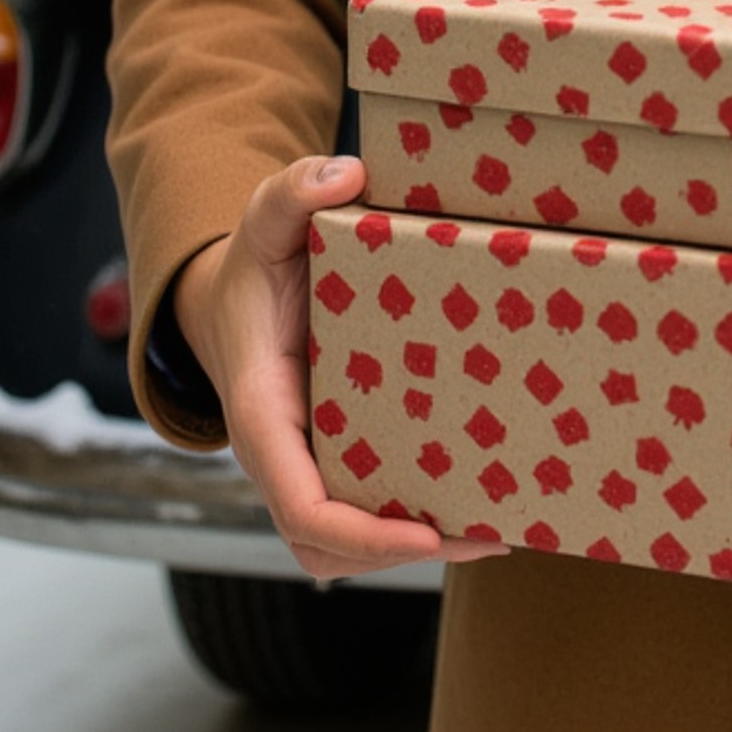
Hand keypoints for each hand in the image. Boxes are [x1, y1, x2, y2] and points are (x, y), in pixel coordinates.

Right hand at [173, 154, 511, 582]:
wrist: (232, 304)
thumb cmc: (254, 266)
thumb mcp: (264, 218)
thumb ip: (295, 190)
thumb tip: (346, 175)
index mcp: (263, 416)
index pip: (301, 508)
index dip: (363, 534)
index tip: (427, 535)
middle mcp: (282, 457)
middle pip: (327, 549)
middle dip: (400, 556)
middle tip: (492, 531)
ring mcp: (306, 465)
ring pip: (343, 548)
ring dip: (414, 550)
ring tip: (500, 527)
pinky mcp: (333, 459)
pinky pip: (364, 511)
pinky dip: (412, 524)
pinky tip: (480, 499)